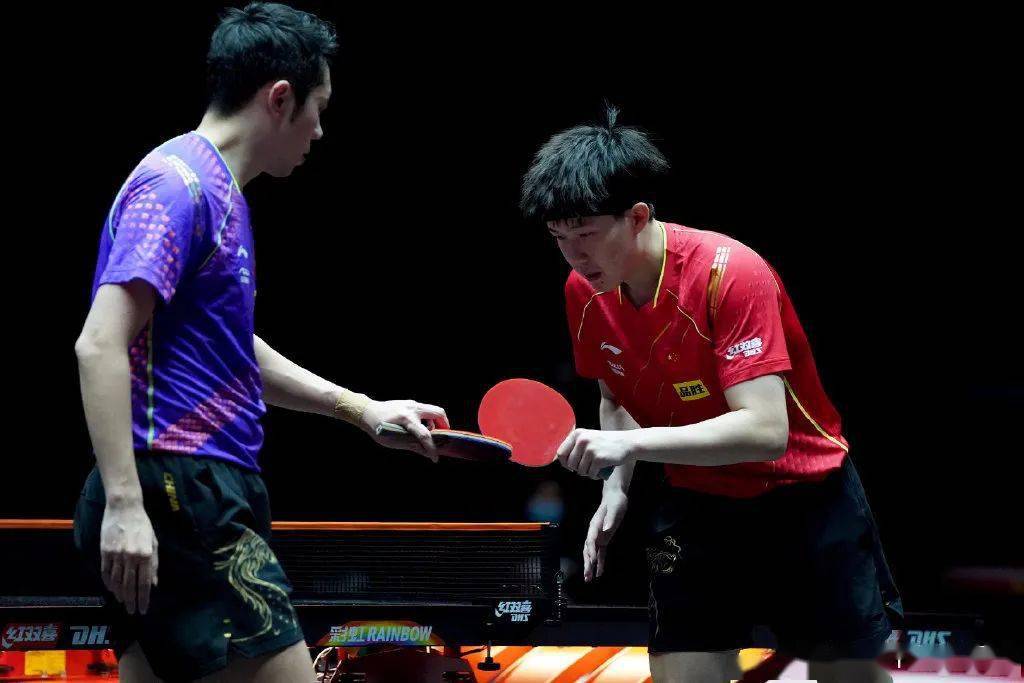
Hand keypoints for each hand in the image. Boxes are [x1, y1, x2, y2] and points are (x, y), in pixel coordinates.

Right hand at [100, 500, 157, 614]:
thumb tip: (153, 583)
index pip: (144, 582)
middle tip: (132, 611)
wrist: (124, 508)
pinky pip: (106, 572)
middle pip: (129, 585)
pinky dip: (108, 583)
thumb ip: (154, 563)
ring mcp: (116, 554)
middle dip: (131, 600)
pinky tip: (111, 590)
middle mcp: (131, 556)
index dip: (144, 598)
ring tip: (122, 602)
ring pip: (116, 581)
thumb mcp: (154, 542)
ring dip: (119, 594)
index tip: (143, 610)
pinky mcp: (105, 551)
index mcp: (146, 554)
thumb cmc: (142, 524)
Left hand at [360, 399, 449, 462]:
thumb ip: (412, 446)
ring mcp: (412, 403)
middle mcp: (411, 408)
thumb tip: (426, 453)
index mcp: (405, 419)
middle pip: (438, 413)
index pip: (425, 434)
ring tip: (430, 433)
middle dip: (444, 425)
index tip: (435, 457)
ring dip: (436, 422)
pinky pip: (426, 409)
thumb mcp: (393, 441)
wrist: (368, 412)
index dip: (432, 448)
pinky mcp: (411, 402)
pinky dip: (429, 418)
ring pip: (434, 410)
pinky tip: (422, 427)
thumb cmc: (378, 428)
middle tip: (443, 436)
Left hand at [556, 429, 635, 478]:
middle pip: (570, 464)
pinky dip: (595, 476)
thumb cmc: (606, 443)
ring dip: (588, 473)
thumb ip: (574, 445)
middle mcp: (582, 440)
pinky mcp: (599, 459)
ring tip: (596, 468)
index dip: (565, 463)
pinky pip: (590, 474)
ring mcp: (590, 449)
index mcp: (577, 434)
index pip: (560, 453)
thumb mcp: (588, 438)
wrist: (627, 443)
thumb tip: (556, 459)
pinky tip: (600, 472)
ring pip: (580, 471)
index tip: (572, 466)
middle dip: (577, 469)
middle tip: (588, 467)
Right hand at [583, 490, 627, 581]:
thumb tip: (605, 530)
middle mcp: (594, 533)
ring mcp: (598, 537)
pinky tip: (599, 573)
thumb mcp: (615, 509)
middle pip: (588, 549)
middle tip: (586, 576)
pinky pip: (600, 553)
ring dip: (590, 566)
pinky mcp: (604, 540)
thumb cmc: (615, 502)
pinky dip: (600, 563)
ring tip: (588, 579)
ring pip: (592, 554)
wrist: (615, 497)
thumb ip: (610, 520)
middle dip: (587, 563)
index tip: (591, 560)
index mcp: (595, 525)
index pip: (591, 539)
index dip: (590, 550)